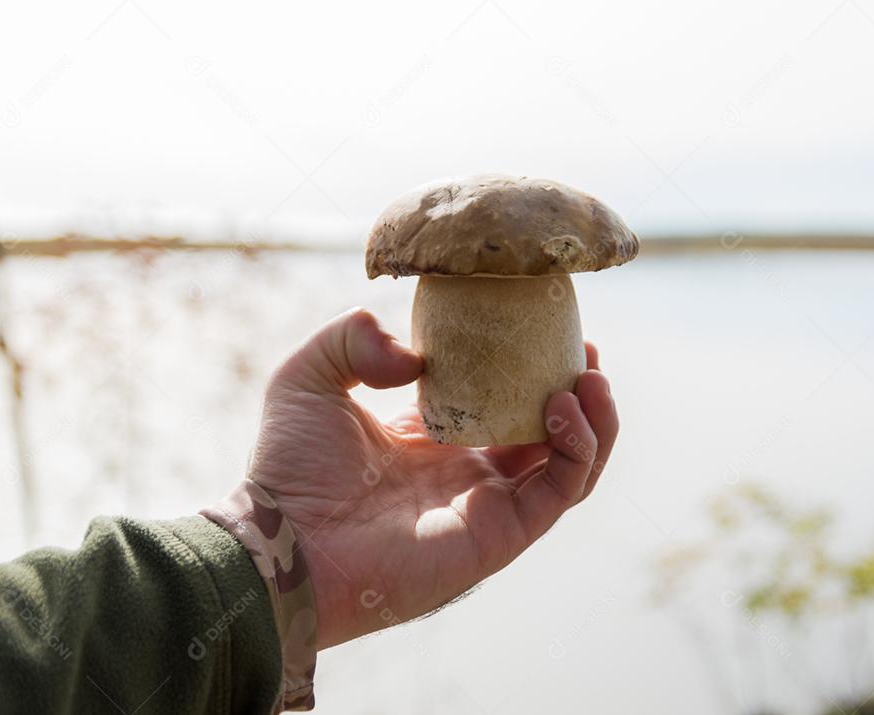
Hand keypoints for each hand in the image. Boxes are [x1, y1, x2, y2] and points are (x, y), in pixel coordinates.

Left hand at [249, 308, 618, 648]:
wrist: (281, 542)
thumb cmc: (287, 469)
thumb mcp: (310, 376)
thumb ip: (353, 338)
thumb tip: (417, 354)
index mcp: (432, 440)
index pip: (500, 401)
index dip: (531, 368)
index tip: (549, 328)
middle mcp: (467, 474)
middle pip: (547, 433)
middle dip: (577, 391)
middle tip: (587, 352)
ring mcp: (488, 507)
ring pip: (569, 465)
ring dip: (593, 420)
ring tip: (590, 376)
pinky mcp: (500, 535)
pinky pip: (560, 492)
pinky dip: (578, 450)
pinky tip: (565, 407)